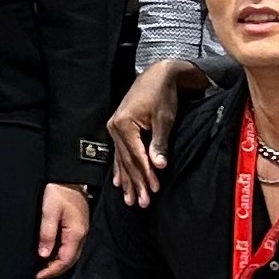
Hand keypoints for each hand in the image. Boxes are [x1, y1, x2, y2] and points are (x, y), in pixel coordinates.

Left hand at [36, 183, 89, 278]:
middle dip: (53, 270)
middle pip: (69, 260)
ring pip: (70, 254)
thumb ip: (47, 233)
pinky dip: (59, 253)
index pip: (65, 260)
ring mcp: (81, 231)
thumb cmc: (58, 190)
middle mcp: (81, 235)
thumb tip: (43, 254)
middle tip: (37, 275)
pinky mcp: (77, 226)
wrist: (68, 175)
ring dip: (56, 263)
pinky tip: (49, 253)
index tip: (37, 276)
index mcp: (76, 233)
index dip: (51, 271)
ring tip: (40, 267)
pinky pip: (69, 246)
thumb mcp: (49, 211)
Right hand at [105, 59, 203, 205]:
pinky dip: (120, 169)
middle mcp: (114, 128)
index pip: (136, 156)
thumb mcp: (164, 119)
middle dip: (136, 183)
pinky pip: (119, 154)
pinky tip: (119, 182)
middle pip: (127, 161)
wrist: (158, 75)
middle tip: (142, 203)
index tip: (154, 190)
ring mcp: (114, 129)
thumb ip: (159, 143)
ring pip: (122, 160)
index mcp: (123, 125)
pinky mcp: (119, 129)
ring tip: (131, 200)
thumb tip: (159, 166)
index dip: (146, 174)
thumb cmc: (162, 95)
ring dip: (128, 181)